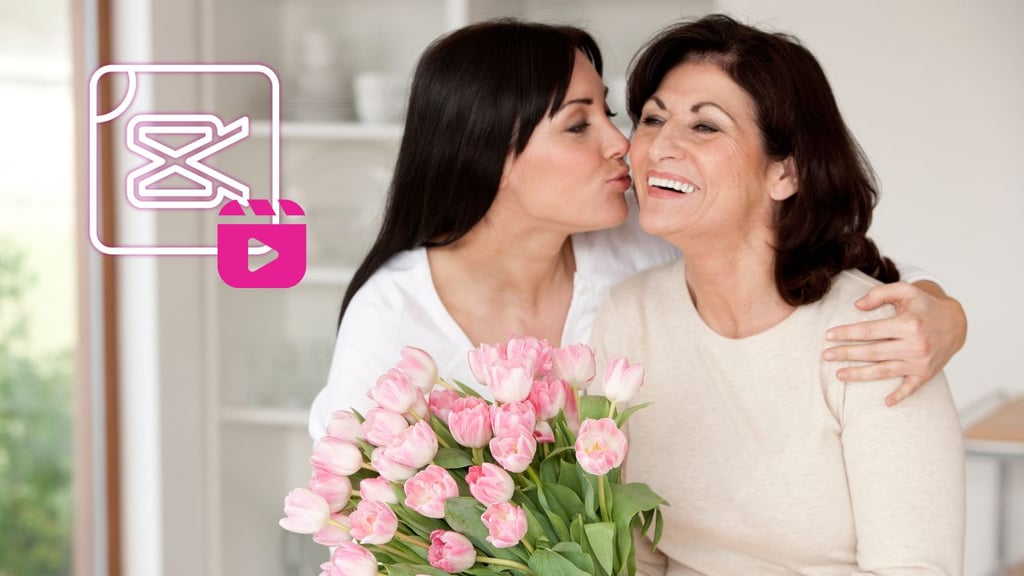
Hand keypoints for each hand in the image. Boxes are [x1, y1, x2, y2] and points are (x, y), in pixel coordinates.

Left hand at [823, 281, 966, 405]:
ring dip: (860, 375)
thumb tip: (857, 306)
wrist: (956, 324)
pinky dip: (899, 396)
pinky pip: (910, 388)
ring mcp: (920, 362)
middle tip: (826, 356)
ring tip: (839, 375)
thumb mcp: (906, 291)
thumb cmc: (924, 306)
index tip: (828, 336)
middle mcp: (915, 345)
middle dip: (846, 354)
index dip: (846, 333)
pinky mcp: (926, 374)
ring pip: (884, 371)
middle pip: (872, 353)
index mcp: (908, 324)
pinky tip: (885, 402)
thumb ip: (880, 294)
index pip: (869, 331)